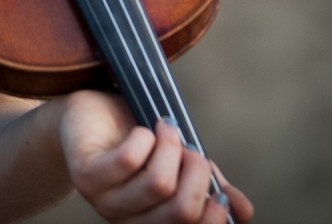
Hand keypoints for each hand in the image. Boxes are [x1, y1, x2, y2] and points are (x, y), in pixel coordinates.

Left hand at [60, 90, 254, 222]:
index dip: (212, 216)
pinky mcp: (86, 177)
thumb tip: (244, 212)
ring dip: (171, 147)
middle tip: (190, 148)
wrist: (87, 117)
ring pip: (158, 183)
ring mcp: (105, 202)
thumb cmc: (137, 141)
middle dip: (197, 172)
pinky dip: (145, 138)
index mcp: (152, 222)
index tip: (220, 194)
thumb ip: (209, 186)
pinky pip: (129, 160)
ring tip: (165, 128)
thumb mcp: (179, 163)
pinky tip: (143, 130)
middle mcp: (128, 220)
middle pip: (180, 209)